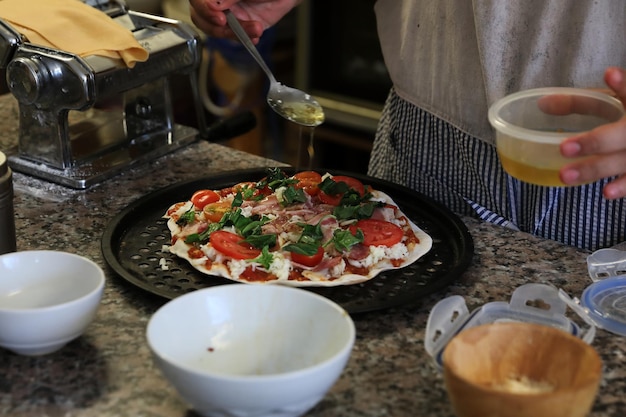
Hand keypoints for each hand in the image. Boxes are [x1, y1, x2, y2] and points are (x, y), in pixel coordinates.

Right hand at [189, 0, 301, 43]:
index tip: (219, 17)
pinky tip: (255, 36)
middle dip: (216, 26)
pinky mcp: (239, 27)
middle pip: (201, 18)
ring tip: (255, 28)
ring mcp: (227, 15)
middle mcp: (216, 2)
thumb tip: (214, 5)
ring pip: (219, 30)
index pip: (197, 1)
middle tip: (226, 25)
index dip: (204, 10)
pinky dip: (245, 39)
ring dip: (236, 33)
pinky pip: (235, 37)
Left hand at [559, 67, 625, 198]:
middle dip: (594, 142)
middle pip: (622, 135)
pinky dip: (624, 187)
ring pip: (624, 161)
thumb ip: (578, 102)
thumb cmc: (625, 117)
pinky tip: (606, 192)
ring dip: (597, 168)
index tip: (610, 74)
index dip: (623, 84)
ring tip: (565, 175)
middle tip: (564, 148)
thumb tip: (541, 104)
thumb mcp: (607, 103)